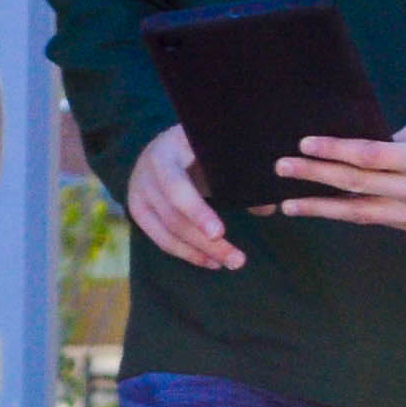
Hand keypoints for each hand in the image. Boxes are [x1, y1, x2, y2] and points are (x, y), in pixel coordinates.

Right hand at [126, 125, 241, 274]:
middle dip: (207, 242)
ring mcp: (138, 192)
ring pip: (168, 232)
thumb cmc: (198, 146)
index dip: (197, 212)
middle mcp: (147, 173)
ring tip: (230, 262)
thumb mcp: (215, 150)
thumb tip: (268, 207)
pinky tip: (211, 261)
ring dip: (200, 252)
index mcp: (167, 151)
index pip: (177, 187)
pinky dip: (187, 253)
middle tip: (238, 260)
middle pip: (174, 216)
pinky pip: (161, 240)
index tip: (219, 233)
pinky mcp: (137, 211)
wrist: (163, 144)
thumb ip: (240, 174)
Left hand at [277, 113, 405, 236]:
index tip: (304, 144)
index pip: (368, 157)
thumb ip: (399, 138)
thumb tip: (364, 148)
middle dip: (315, 177)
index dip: (333, 151)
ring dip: (323, 208)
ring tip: (290, 204)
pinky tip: (330, 208)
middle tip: (282, 170)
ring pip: (362, 213)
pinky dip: (354, 213)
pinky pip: (382, 219)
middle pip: (357, 186)